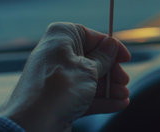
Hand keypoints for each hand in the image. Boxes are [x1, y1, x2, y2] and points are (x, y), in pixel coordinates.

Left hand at [0, 22, 130, 131]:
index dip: (111, 47)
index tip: (126, 58)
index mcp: (61, 37)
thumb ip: (104, 57)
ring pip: (90, 78)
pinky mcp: (59, 97)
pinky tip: (118, 104)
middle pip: (93, 59)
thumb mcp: (89, 69)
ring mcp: (58, 77)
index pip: (92, 36)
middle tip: (124, 80)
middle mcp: (57, 53)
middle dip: (111, 72)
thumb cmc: (59, 89)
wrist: (34, 123)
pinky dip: (101, 99)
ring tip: (124, 95)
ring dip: (109, 87)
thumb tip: (111, 45)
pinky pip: (84, 94)